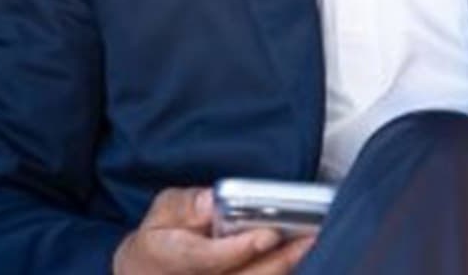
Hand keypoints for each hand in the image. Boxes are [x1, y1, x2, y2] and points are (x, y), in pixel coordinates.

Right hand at [112, 187, 314, 274]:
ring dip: (284, 268)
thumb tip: (212, 200)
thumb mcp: (162, 211)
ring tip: (310, 244)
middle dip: (279, 260)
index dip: (241, 248)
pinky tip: (298, 257)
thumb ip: (186, 204)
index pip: (211, 259)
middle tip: (309, 236)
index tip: (268, 233)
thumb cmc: (157, 240)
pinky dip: (278, 273)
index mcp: (174, 261)